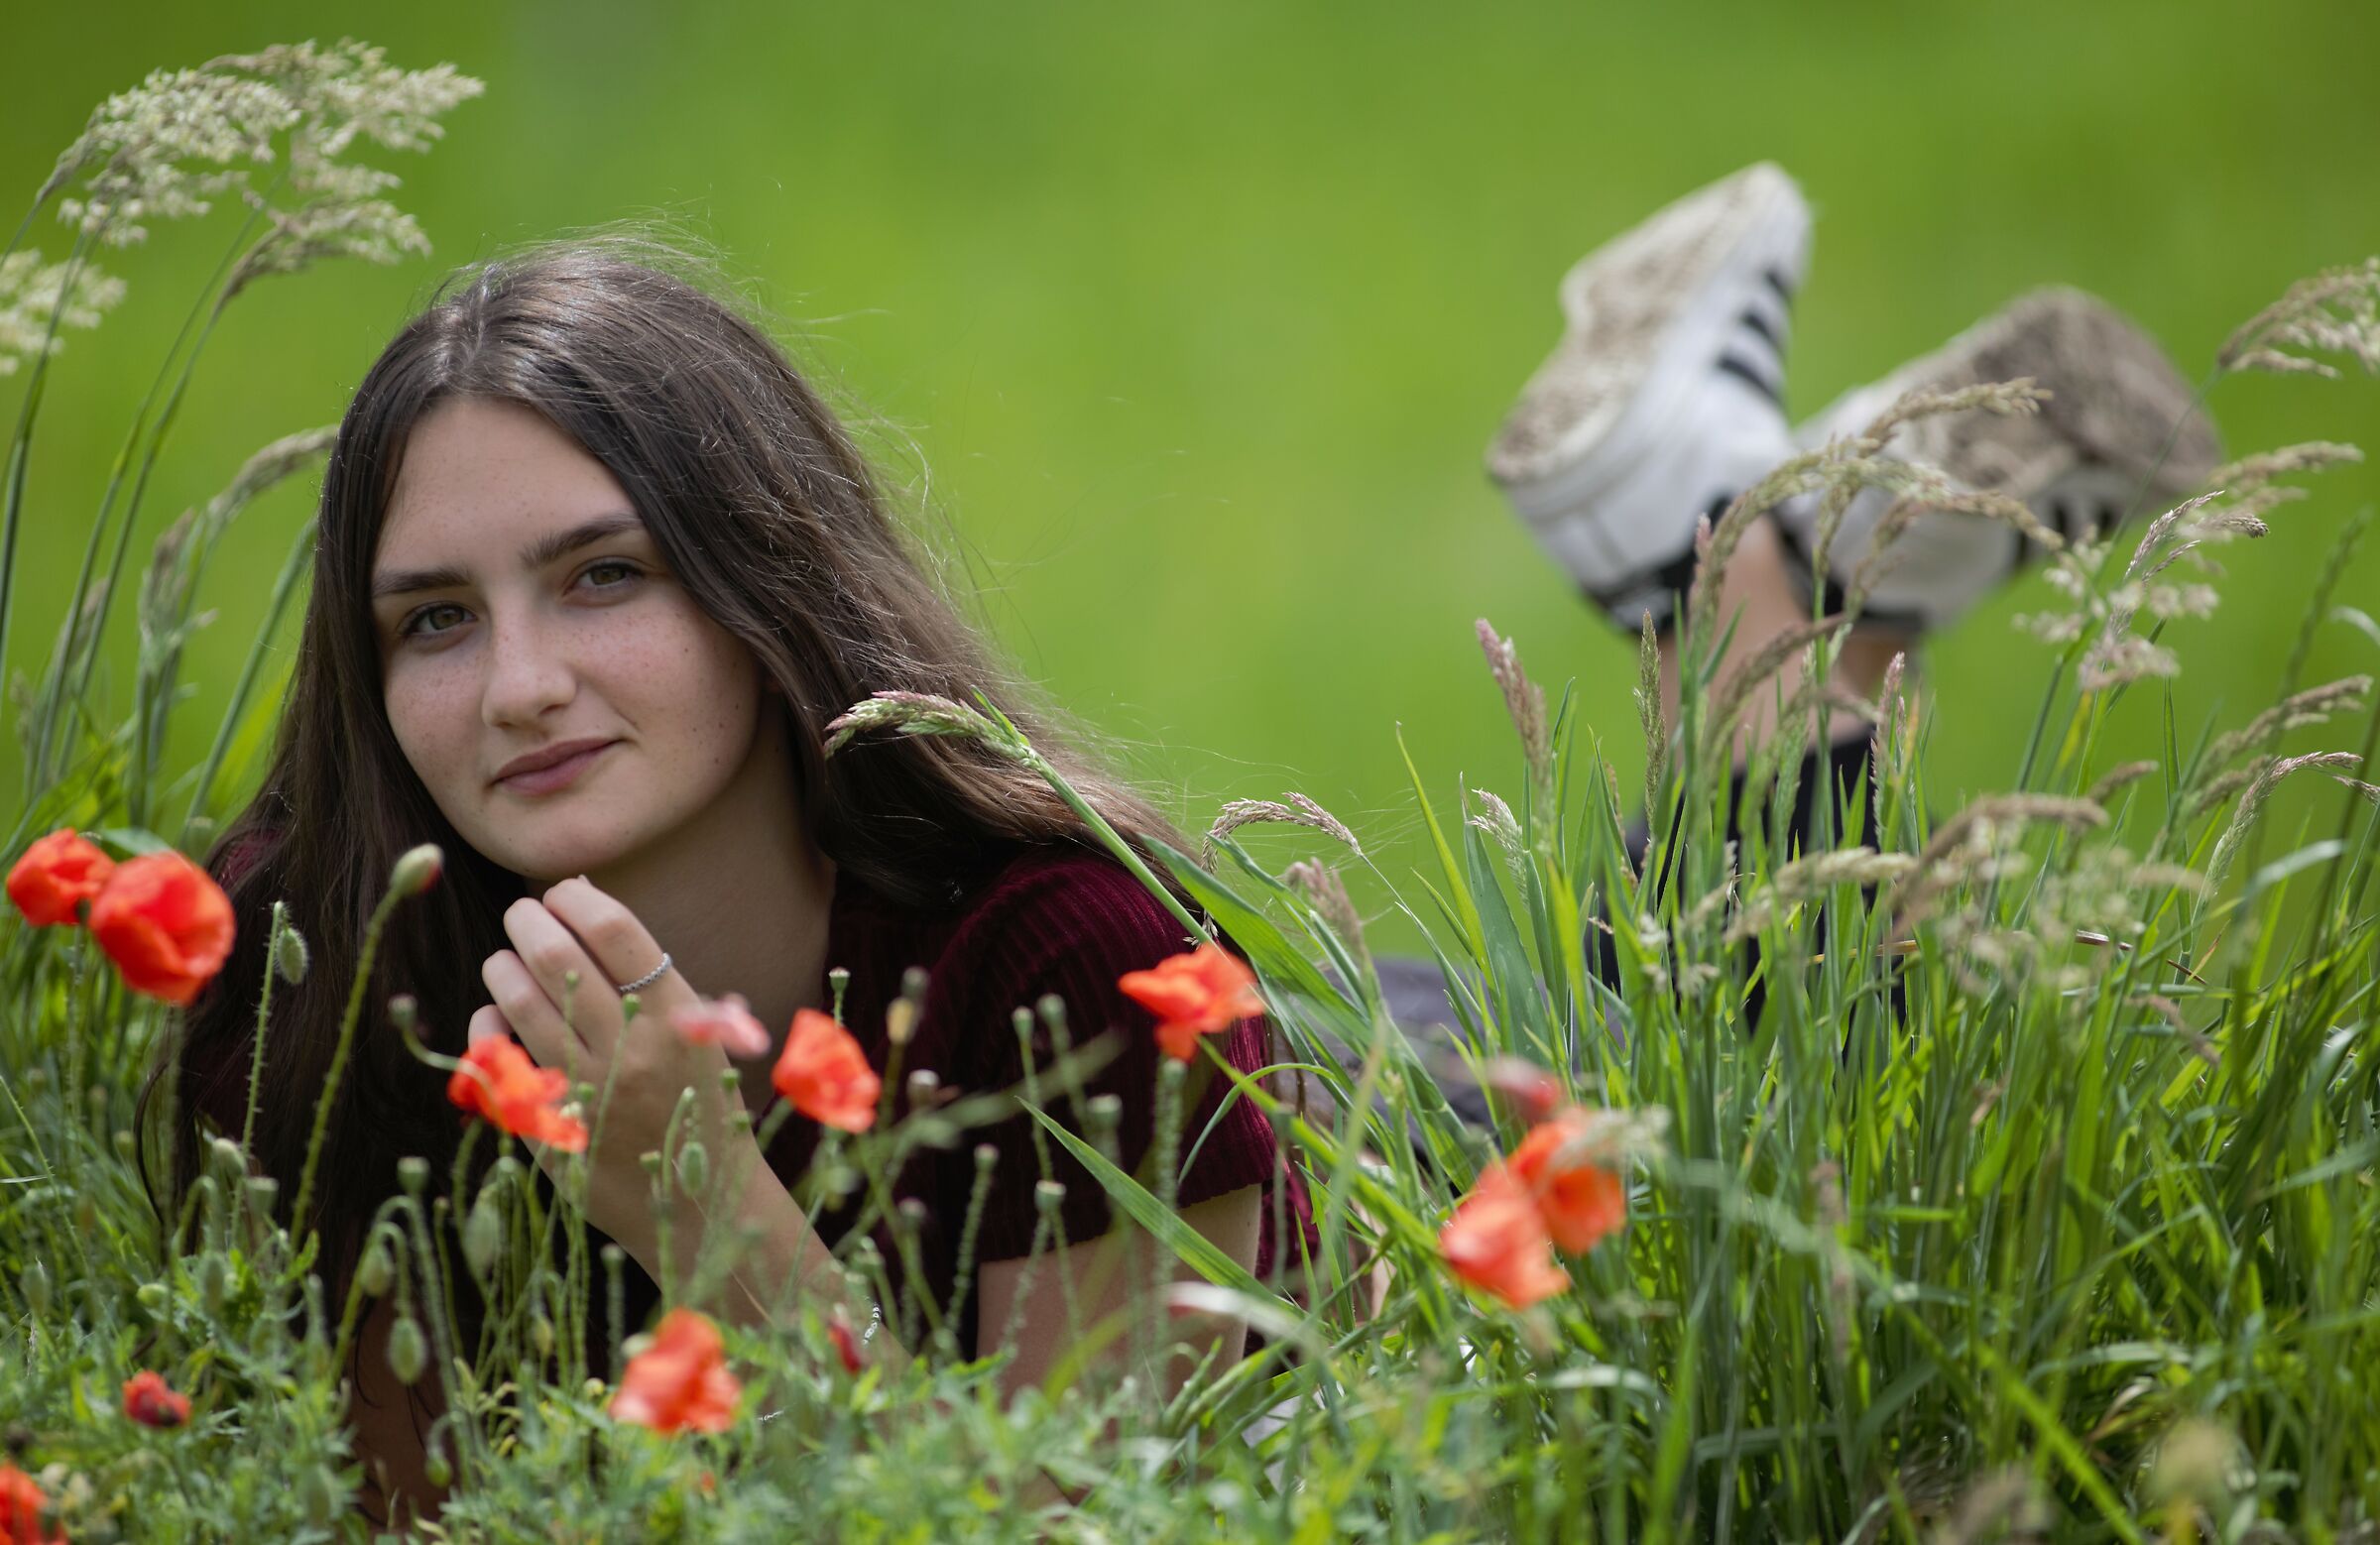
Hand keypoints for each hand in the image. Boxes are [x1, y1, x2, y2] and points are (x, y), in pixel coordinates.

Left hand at [474, 877, 762, 1278]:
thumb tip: (582, 897)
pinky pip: (494, 1054)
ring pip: (517, 999)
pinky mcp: (548, 1125)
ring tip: (506, 961)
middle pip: (557, 955)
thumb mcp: (699, 1035)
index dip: (577, 899)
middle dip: (527, 921)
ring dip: (502, 965)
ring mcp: (585, 1089)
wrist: (699, 1204)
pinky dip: (486, 1023)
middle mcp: (631, 1050)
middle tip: (523, 916)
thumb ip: (649, 975)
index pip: (616, 931)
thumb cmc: (698, 1102)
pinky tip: (496, 1015)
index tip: (562, 893)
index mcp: (679, 1019)